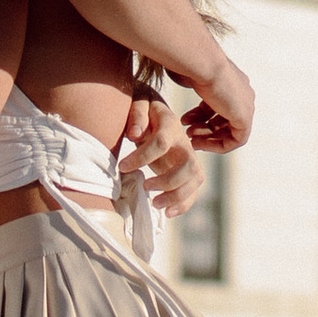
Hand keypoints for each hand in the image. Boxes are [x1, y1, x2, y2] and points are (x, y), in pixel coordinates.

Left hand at [122, 93, 203, 219]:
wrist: (157, 114)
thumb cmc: (144, 111)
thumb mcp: (138, 104)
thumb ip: (136, 115)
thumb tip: (134, 135)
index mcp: (170, 125)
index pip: (161, 143)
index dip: (142, 157)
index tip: (122, 166)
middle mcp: (184, 143)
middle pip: (188, 166)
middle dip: (169, 181)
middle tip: (145, 187)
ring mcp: (189, 157)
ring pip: (195, 180)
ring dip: (177, 196)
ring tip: (155, 203)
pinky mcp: (188, 171)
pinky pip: (194, 190)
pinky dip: (184, 204)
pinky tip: (168, 212)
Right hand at [179, 53, 254, 153]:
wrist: (203, 63)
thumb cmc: (192, 64)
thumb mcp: (191, 75)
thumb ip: (192, 81)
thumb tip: (180, 77)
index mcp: (233, 82)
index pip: (218, 105)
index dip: (201, 115)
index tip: (184, 121)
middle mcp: (243, 94)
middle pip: (224, 119)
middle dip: (204, 128)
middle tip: (187, 132)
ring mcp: (246, 106)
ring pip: (229, 131)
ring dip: (208, 137)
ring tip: (190, 138)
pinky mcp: (245, 118)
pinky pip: (235, 140)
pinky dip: (217, 145)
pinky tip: (199, 142)